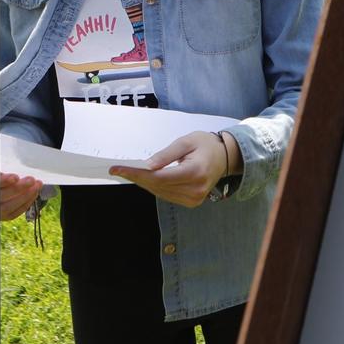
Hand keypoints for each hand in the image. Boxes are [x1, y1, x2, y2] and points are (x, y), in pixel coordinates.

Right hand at [0, 161, 44, 220]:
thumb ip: (3, 162)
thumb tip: (20, 164)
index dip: (0, 182)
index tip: (16, 177)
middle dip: (17, 189)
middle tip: (32, 181)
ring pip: (3, 209)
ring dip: (23, 198)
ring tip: (36, 187)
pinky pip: (10, 215)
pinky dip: (24, 205)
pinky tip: (32, 195)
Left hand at [110, 131, 227, 208]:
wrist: (224, 157)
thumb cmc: (205, 145)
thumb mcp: (186, 142)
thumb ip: (166, 154)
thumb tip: (147, 166)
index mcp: (196, 172)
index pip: (160, 177)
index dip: (137, 174)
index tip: (118, 169)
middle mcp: (196, 189)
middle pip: (157, 186)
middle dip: (136, 177)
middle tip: (118, 169)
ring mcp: (194, 199)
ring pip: (159, 192)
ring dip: (143, 183)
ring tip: (129, 172)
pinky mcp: (192, 202)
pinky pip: (166, 195)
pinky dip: (154, 187)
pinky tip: (146, 178)